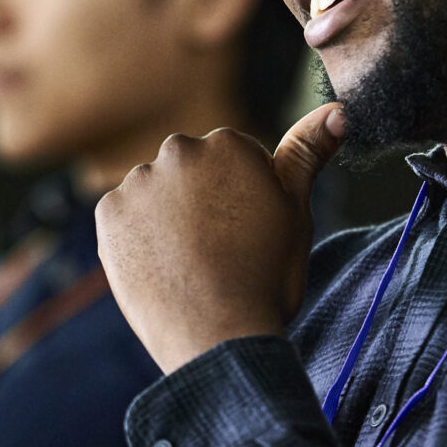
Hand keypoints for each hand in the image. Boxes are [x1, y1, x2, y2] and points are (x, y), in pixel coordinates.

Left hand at [96, 102, 346, 373]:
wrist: (218, 336)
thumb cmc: (266, 276)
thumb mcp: (297, 211)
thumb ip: (308, 152)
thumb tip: (337, 110)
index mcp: (227, 143)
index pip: (231, 160)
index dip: (241, 199)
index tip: (245, 231)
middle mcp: (178, 150)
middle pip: (189, 171)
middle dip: (199, 201)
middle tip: (216, 249)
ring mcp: (139, 181)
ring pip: (155, 194)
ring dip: (165, 218)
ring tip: (187, 263)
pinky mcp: (109, 212)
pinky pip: (123, 218)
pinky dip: (136, 238)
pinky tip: (159, 266)